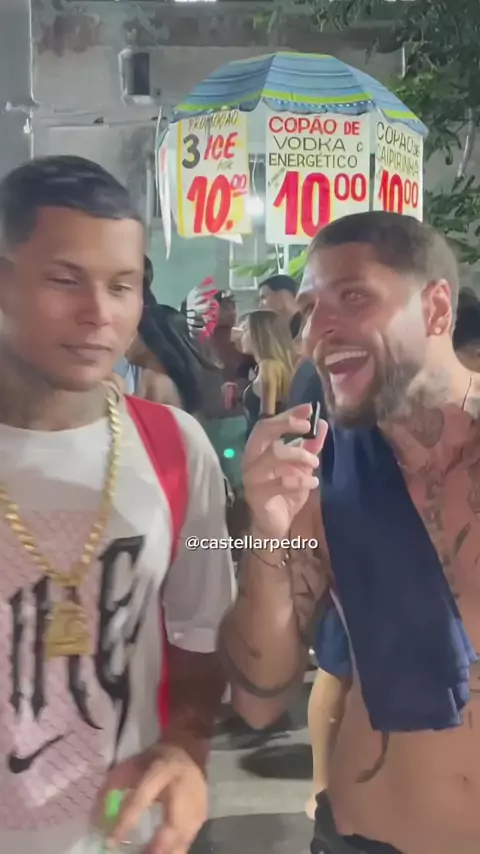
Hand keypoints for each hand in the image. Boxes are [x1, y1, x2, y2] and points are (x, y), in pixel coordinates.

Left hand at [98, 743, 207, 853]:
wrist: (186, 751)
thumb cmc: (152, 761)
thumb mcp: (128, 766)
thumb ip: (111, 789)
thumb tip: (96, 821)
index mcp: (161, 769)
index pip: (142, 798)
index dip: (127, 821)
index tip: (111, 842)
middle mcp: (183, 786)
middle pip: (173, 823)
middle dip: (157, 847)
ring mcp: (197, 801)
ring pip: (185, 835)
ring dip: (167, 852)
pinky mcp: (203, 813)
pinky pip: (189, 839)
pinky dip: (175, 851)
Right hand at [242, 404, 327, 539]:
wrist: (276, 524)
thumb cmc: (286, 491)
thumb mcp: (302, 466)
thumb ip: (310, 446)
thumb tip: (322, 423)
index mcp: (259, 449)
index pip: (269, 423)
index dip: (288, 414)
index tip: (309, 408)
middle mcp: (251, 459)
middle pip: (263, 431)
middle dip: (286, 424)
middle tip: (306, 427)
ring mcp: (252, 477)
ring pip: (274, 454)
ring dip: (299, 455)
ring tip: (315, 463)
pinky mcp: (258, 495)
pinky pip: (281, 481)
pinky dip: (301, 480)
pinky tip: (313, 482)